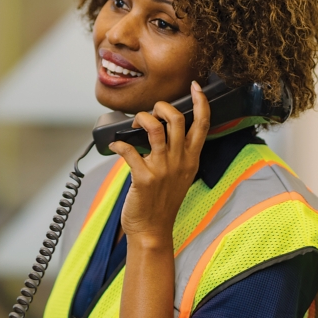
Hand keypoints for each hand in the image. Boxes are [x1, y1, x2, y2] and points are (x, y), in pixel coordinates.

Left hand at [108, 81, 209, 241]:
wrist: (152, 230)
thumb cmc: (163, 202)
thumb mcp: (180, 176)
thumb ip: (178, 155)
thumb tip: (163, 132)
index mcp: (191, 159)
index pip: (202, 125)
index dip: (201, 102)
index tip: (196, 87)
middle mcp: (179, 161)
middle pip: (177, 119)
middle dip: (161, 106)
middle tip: (151, 113)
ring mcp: (162, 169)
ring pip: (155, 129)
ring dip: (141, 119)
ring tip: (134, 125)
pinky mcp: (143, 178)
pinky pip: (129, 151)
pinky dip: (118, 144)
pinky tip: (115, 146)